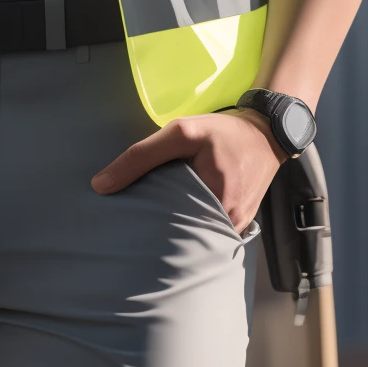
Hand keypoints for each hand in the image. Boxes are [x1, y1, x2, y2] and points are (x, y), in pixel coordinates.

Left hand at [91, 108, 284, 236]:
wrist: (267, 132)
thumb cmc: (224, 131)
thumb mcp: (181, 133)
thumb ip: (141, 156)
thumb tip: (100, 185)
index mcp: (217, 202)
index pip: (169, 226)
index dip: (146, 225)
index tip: (126, 223)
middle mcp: (229, 222)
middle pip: (183, 235)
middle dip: (159, 231)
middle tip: (134, 225)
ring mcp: (237, 226)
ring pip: (196, 235)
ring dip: (177, 228)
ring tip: (153, 224)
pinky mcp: (240, 223)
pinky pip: (210, 230)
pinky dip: (193, 224)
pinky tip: (178, 217)